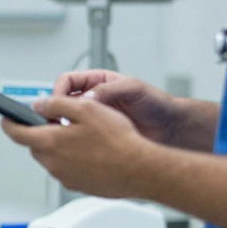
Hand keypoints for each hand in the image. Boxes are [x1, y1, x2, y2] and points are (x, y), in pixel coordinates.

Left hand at [2, 94, 155, 198]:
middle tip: (57, 121)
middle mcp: (53, 163)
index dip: (9, 122)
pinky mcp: (79, 186)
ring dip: (58, 146)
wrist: (141, 170)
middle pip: (35, 145)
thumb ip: (55, 105)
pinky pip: (67, 169)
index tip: (6, 117)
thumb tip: (37, 105)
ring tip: (82, 135)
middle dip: (41, 133)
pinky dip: (72, 159)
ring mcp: (65, 177)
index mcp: (49, 142)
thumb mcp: (85, 108)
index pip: (16, 133)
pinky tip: (92, 152)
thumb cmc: (117, 139)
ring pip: (52, 158)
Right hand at [53, 70, 182, 145]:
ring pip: (67, 121)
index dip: (58, 92)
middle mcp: (93, 99)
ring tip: (66, 136)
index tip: (57, 104)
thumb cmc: (156, 104)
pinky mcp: (98, 135)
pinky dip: (74, 141)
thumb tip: (86, 97)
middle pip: (62, 102)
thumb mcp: (133, 89)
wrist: (171, 128)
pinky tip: (78, 146)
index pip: (67, 82)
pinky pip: (79, 137)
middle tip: (55, 123)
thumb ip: (110, 89)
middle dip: (55, 111)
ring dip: (62, 128)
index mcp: (98, 82)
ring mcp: (94, 118)